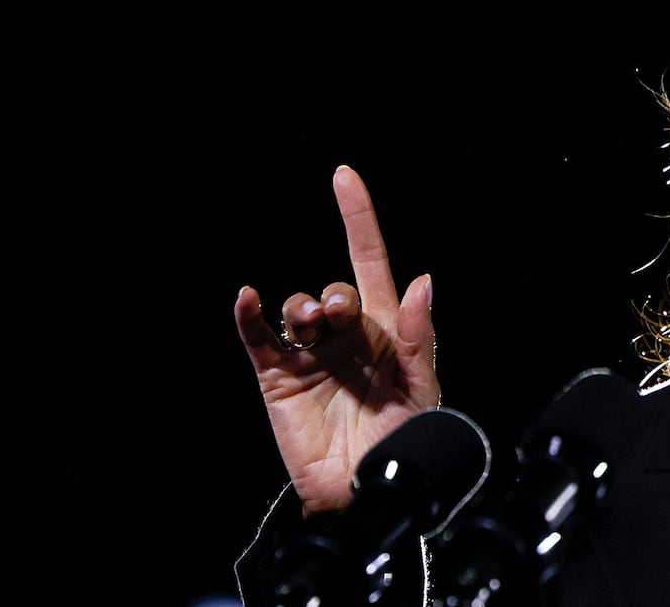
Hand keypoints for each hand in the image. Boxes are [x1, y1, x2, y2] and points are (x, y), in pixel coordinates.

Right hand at [233, 164, 441, 514]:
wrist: (368, 492)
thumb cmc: (406, 441)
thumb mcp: (421, 388)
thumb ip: (419, 335)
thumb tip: (423, 279)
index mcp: (385, 330)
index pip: (370, 261)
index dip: (358, 218)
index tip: (344, 176)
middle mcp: (346, 336)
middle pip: (334, 289)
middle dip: (335, 294)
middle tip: (338, 314)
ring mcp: (310, 355)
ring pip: (296, 308)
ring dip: (301, 305)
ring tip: (310, 324)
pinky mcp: (278, 379)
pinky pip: (257, 337)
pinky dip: (249, 315)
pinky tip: (247, 298)